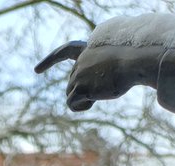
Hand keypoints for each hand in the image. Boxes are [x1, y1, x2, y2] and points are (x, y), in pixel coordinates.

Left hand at [36, 40, 160, 111]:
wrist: (137, 61)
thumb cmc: (133, 63)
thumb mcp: (114, 63)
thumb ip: (99, 71)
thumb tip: (88, 91)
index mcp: (88, 50)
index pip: (66, 51)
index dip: (50, 61)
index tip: (37, 70)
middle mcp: (80, 60)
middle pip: (71, 83)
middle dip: (84, 90)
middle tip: (104, 84)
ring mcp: (78, 73)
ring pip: (70, 95)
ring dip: (85, 98)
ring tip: (102, 89)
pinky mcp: (80, 87)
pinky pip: (71, 104)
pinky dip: (82, 106)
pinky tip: (95, 98)